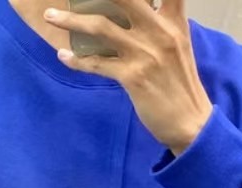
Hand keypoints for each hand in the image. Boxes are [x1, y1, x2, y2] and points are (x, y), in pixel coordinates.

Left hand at [44, 0, 213, 154]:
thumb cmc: (180, 84)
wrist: (191, 122)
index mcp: (173, 20)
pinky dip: (77, 60)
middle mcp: (159, 31)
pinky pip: (97, 64)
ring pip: (101, 27)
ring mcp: (145, 53)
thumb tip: (137, 11)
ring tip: (50, 16)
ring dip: (71, 20)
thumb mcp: (178, 45)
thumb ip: (160, 23)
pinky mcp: (133, 77)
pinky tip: (63, 56)